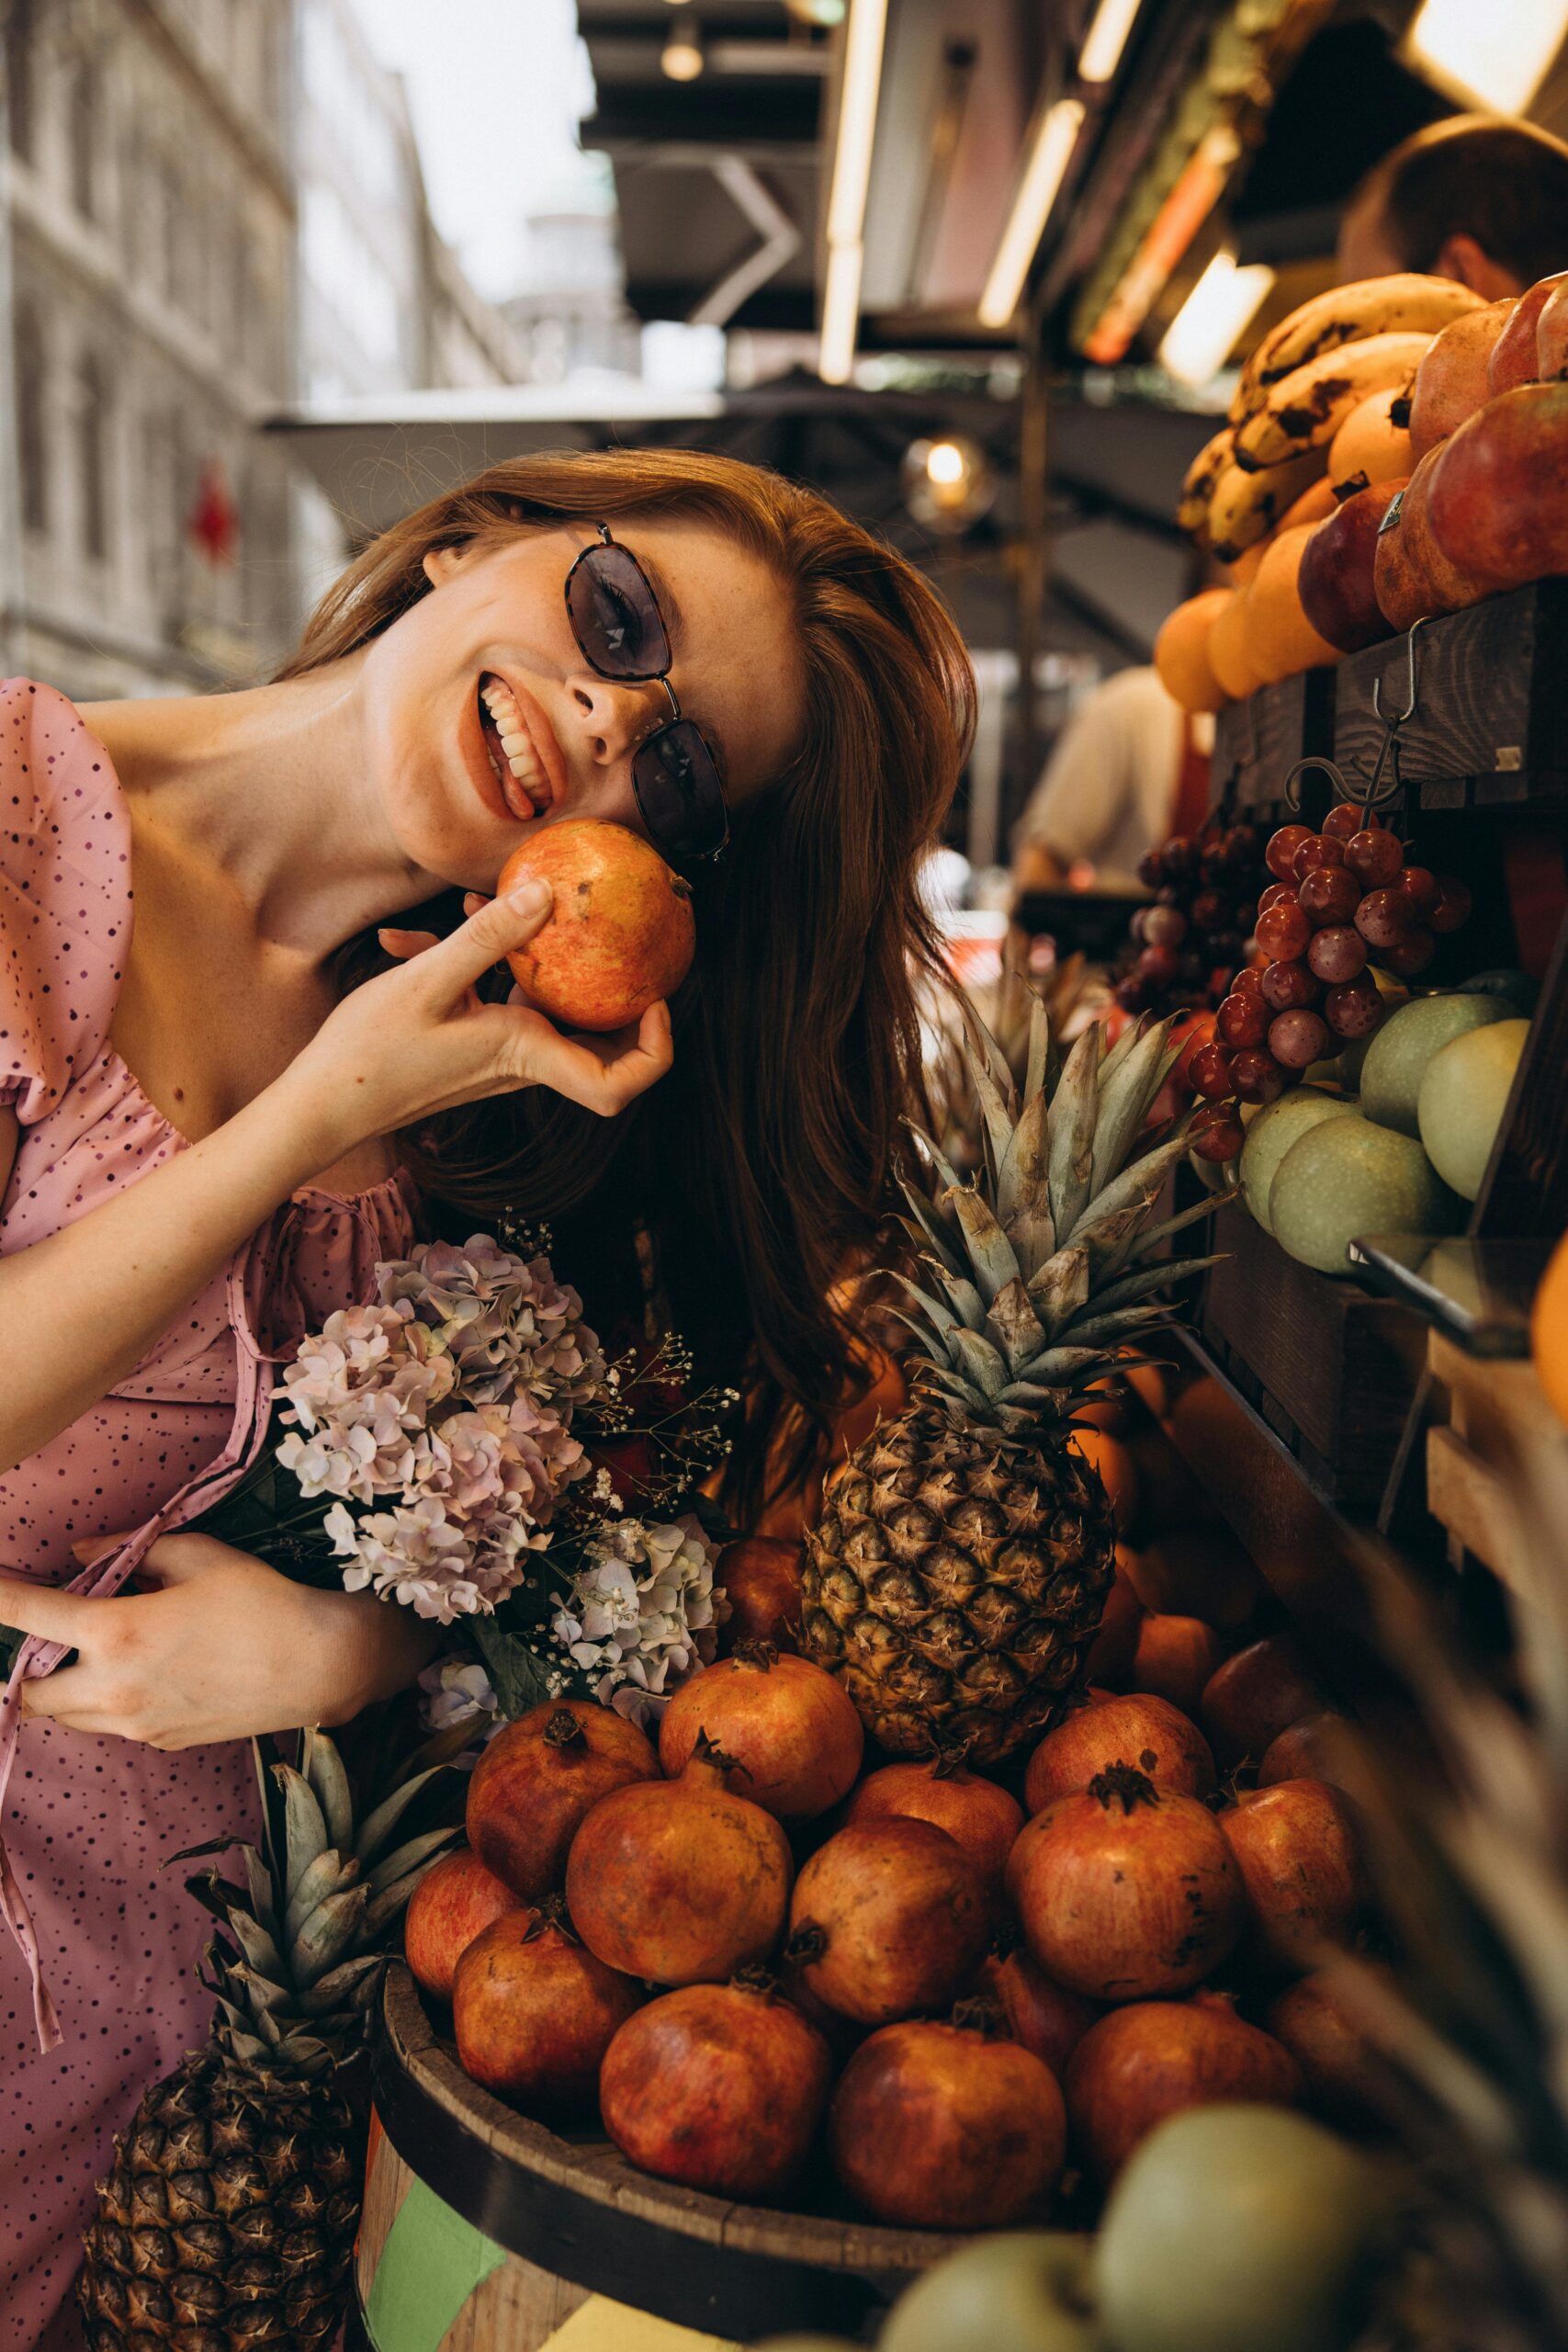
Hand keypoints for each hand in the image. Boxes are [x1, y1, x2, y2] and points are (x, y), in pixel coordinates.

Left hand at [4, 1536, 438, 1748]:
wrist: (319, 1666)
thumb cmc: (261, 1600)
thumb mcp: (196, 1554)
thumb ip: (127, 1551)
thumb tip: (79, 1555)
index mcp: (116, 1634)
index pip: (29, 1617)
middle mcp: (114, 1689)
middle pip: (31, 1694)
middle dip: (29, 1667)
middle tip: (57, 1634)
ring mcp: (137, 1725)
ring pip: (70, 1716)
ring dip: (68, 1687)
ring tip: (107, 1651)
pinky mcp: (163, 1742)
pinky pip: (114, 1724)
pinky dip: (111, 1700)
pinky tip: (154, 1670)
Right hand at [283, 880, 673, 1168]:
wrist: (322, 1104)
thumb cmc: (369, 1055)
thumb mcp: (427, 981)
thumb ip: (487, 936)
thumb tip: (544, 894)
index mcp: (524, 1052)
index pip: (615, 1085)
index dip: (653, 1050)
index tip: (654, 998)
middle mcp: (521, 1060)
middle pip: (596, 1038)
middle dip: (606, 983)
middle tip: (603, 929)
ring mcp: (497, 1054)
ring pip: (542, 1006)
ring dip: (524, 954)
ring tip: (479, 902)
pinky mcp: (473, 1044)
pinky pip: (499, 1001)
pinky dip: (479, 965)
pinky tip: (418, 936)